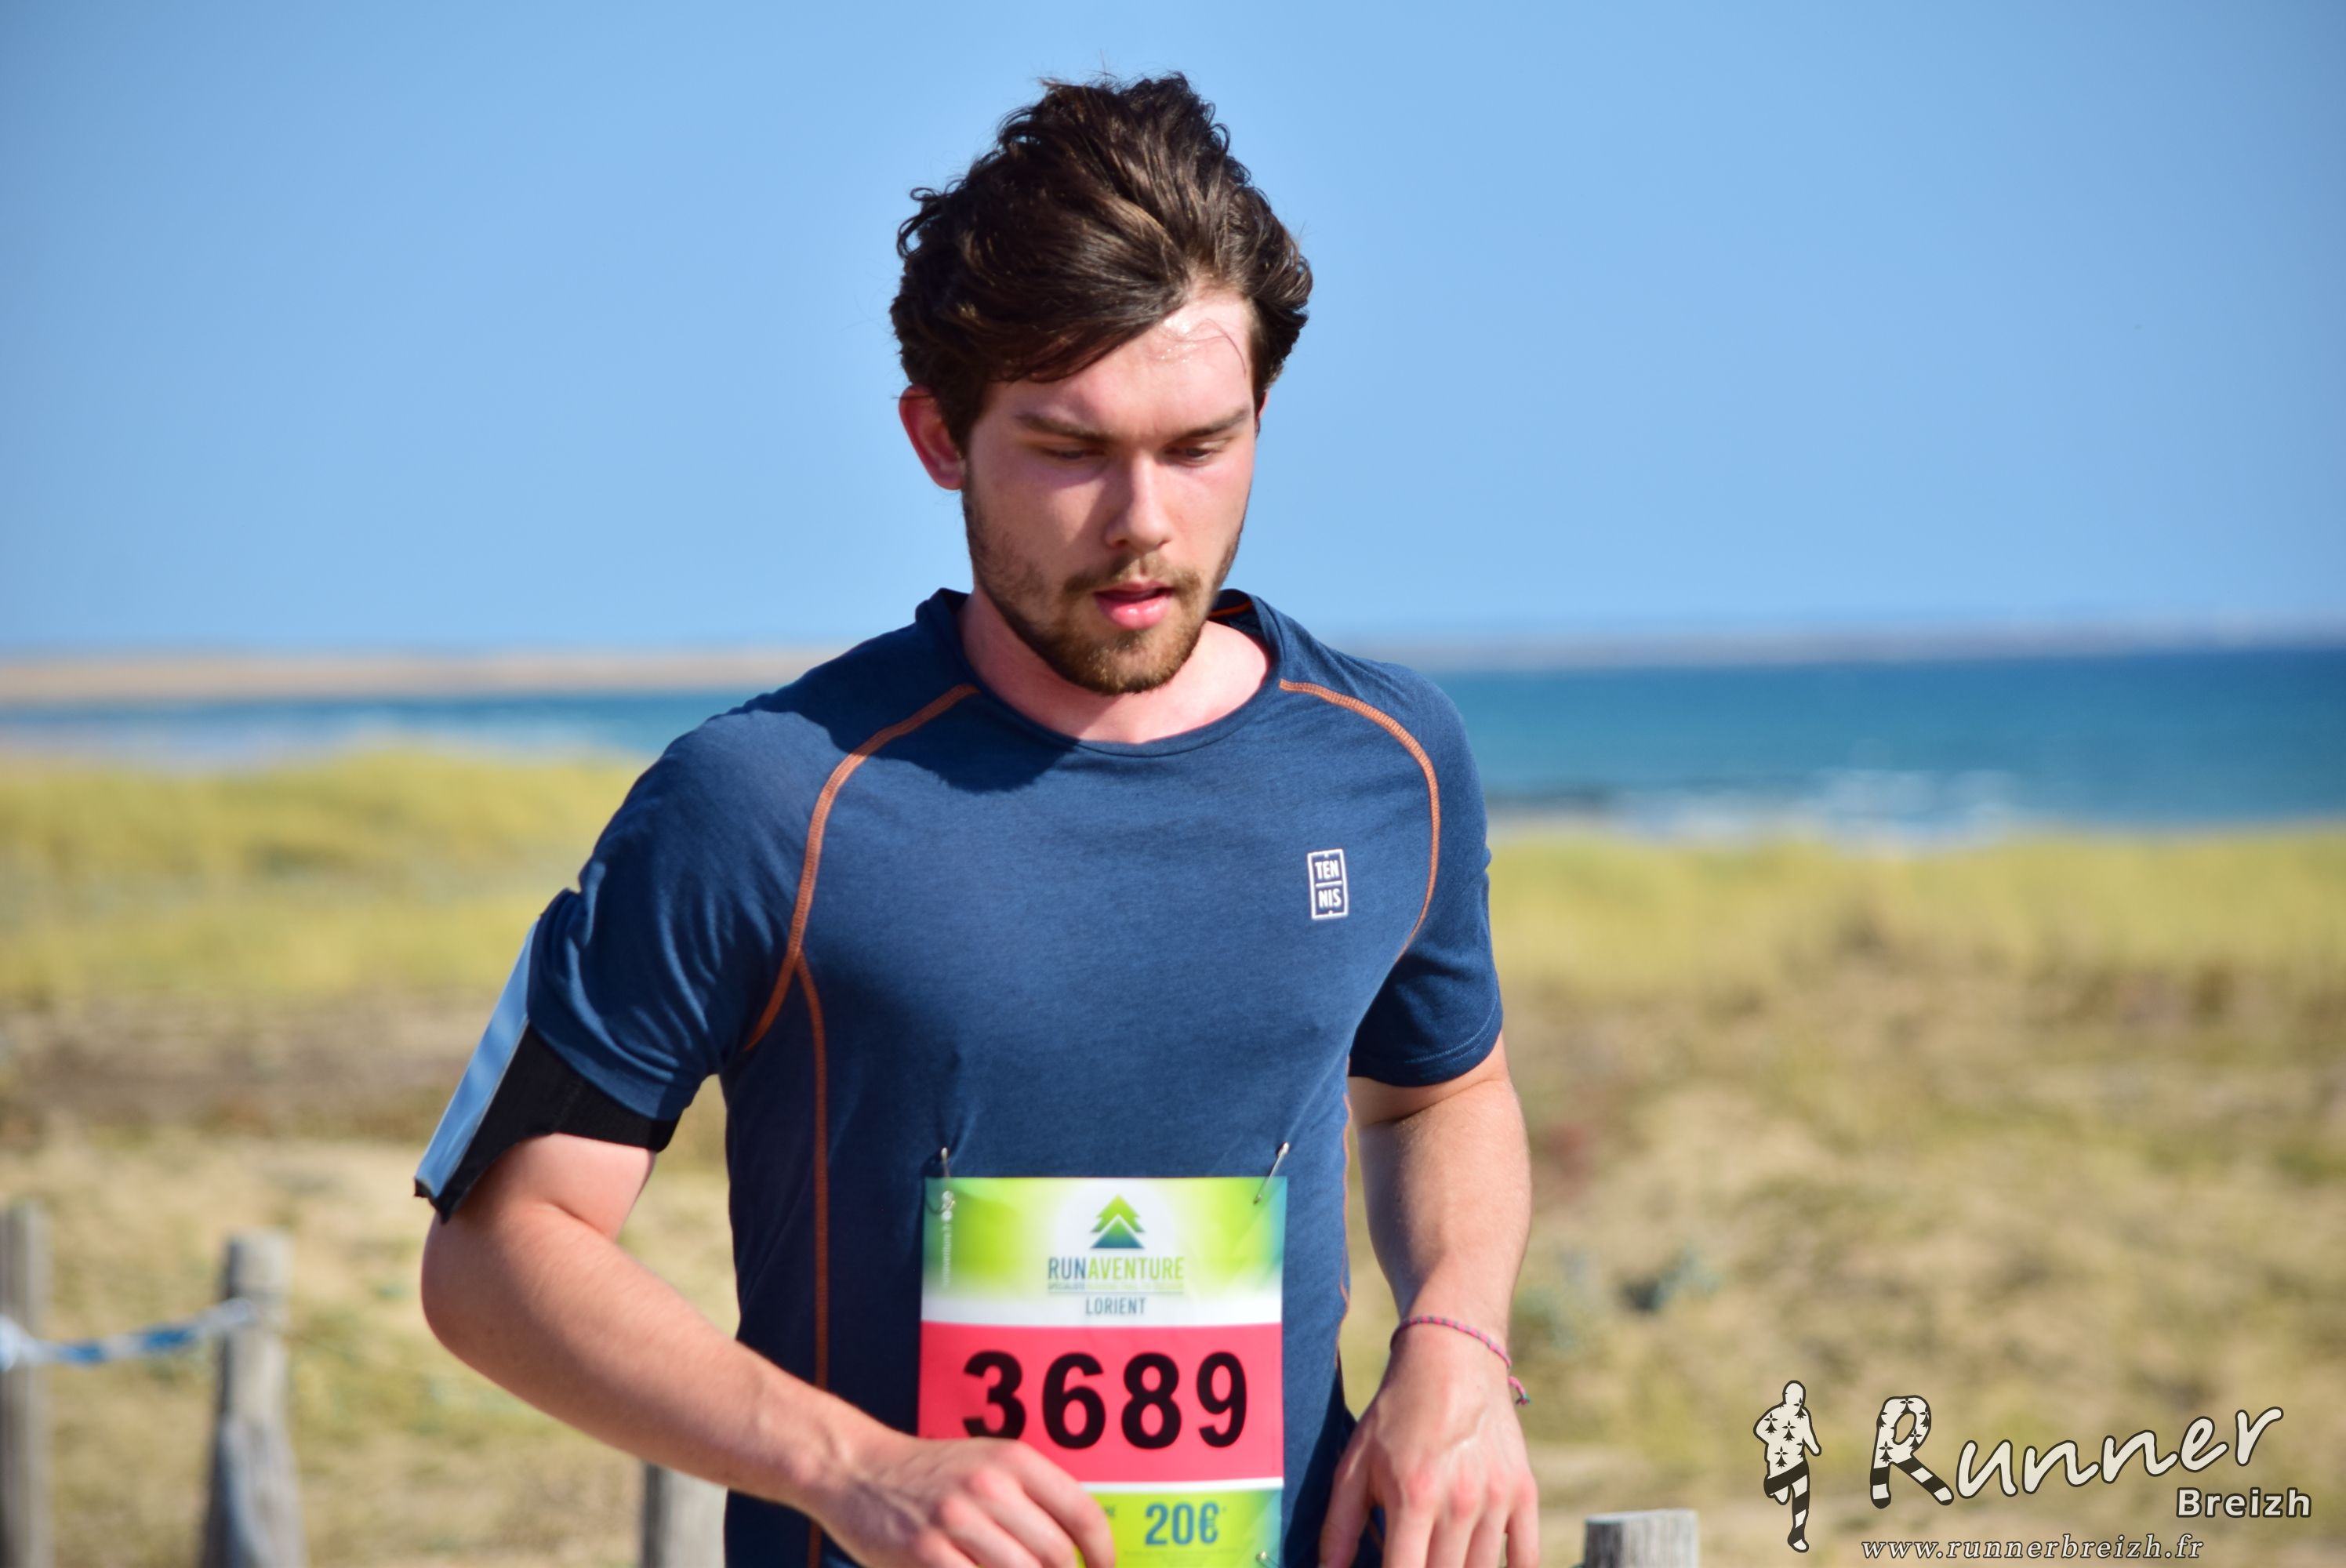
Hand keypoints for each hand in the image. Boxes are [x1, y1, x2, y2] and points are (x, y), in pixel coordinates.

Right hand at [815, 1427, 1115, 1567]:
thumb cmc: (930, 1474)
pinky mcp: (926, 1554)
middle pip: (1057, 1556)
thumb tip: (1080, 1546)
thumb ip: (1032, 1497)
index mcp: (1014, 1460)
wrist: (858, 1470)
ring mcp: (956, 1522)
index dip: (1103, 1552)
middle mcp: (990, 1487)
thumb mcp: (987, 1463)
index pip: (1082, 1513)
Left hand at [1320, 1326, 1537, 1567]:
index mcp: (1413, 1497)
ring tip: (1436, 1557)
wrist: (1452, 1359)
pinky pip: (1528, 1559)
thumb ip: (1339, 1527)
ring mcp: (1496, 1499)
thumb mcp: (1354, 1463)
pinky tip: (1480, 1564)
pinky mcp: (1523, 1493)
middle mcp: (1459, 1502)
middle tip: (1411, 1558)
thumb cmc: (1396, 1414)